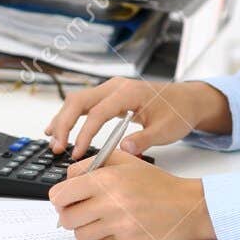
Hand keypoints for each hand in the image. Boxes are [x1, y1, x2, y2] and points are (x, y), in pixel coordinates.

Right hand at [45, 78, 229, 159]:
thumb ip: (144, 140)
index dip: (84, 134)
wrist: (187, 100)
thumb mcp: (166, 130)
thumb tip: (124, 150)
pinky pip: (84, 103)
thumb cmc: (178, 112)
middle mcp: (115, 86)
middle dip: (64, 124)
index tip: (76, 153)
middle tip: (57, 147)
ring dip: (63, 119)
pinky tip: (60, 129)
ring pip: (77, 100)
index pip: (97, 113)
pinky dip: (70, 116)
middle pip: (79, 101)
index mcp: (128, 92)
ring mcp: (111, 89)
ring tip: (52, 140)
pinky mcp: (110, 96)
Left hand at [48, 149, 215, 239]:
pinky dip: (103, 237)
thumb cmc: (157, 184)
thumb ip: (93, 164)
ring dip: (86, 228)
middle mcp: (110, 202)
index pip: (61, 193)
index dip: (60, 197)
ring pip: (79, 233)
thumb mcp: (126, 162)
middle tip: (81, 210)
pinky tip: (118, 227)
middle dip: (70, 214)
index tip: (66, 198)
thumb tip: (67, 180)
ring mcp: (117, 224)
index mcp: (106, 178)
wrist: (188, 207)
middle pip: (66, 217)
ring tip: (101, 219)